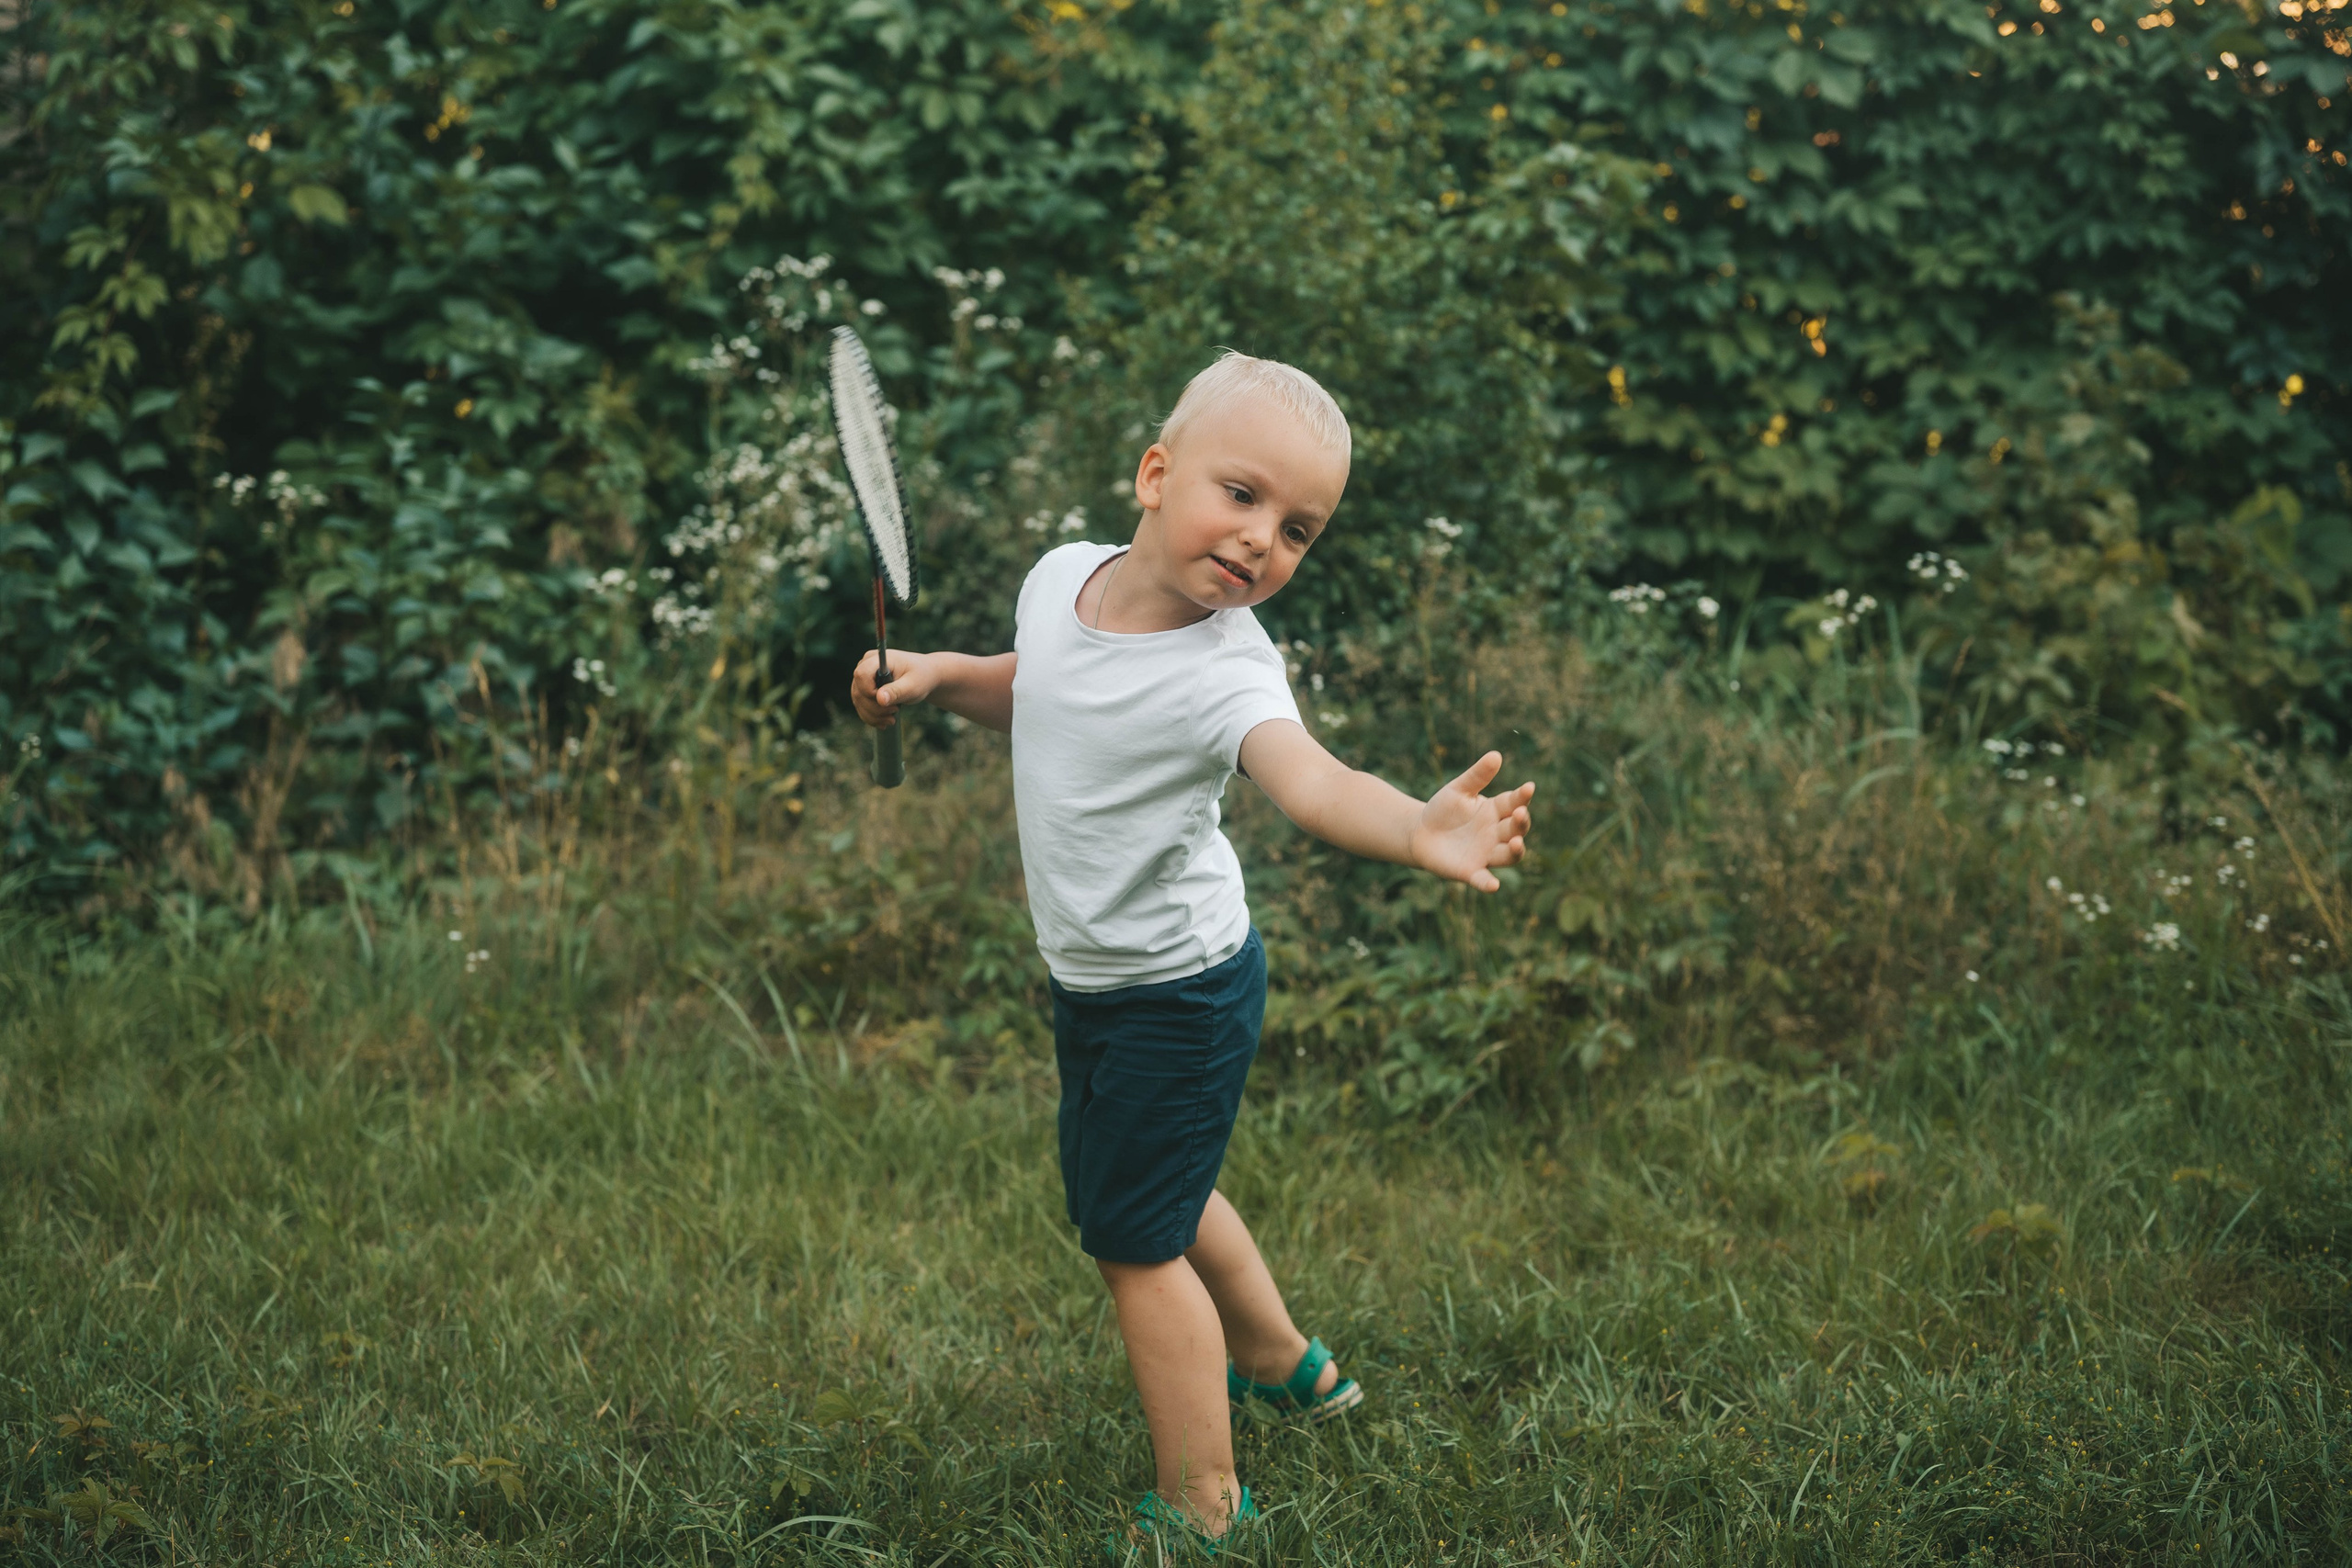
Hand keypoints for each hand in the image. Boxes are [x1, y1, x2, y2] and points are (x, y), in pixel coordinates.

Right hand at [851, 648, 937, 728]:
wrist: (925, 676)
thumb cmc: (921, 677)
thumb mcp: (913, 685)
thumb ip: (897, 691)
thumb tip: (880, 699)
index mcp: (877, 659)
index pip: (861, 675)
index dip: (869, 692)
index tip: (888, 701)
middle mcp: (865, 665)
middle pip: (859, 691)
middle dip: (875, 708)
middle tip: (895, 712)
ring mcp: (863, 678)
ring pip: (858, 701)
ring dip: (873, 715)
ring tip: (891, 719)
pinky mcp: (863, 689)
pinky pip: (861, 706)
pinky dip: (871, 717)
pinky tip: (884, 722)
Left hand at [1408, 751, 1533, 891]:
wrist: (1420, 832)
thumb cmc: (1443, 809)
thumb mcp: (1458, 789)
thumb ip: (1477, 775)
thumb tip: (1496, 755)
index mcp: (1496, 811)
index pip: (1514, 803)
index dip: (1522, 797)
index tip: (1529, 787)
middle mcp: (1496, 833)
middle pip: (1516, 829)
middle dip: (1521, 823)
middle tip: (1519, 814)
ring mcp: (1486, 853)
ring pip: (1509, 855)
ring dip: (1516, 850)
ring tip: (1516, 842)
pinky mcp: (1471, 871)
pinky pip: (1483, 879)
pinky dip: (1488, 883)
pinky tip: (1493, 885)